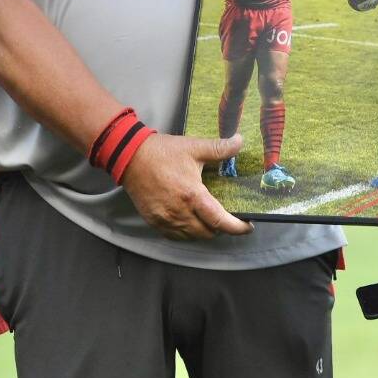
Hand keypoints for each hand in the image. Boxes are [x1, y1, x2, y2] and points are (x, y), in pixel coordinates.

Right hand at [120, 132, 252, 239]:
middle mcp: (180, 213)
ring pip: (192, 237)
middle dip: (221, 228)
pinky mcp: (154, 222)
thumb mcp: (193, 147)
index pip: (220, 221)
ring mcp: (165, 220)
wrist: (129, 156)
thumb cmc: (162, 152)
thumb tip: (240, 141)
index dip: (237, 228)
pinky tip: (190, 221)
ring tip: (209, 218)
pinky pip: (176, 236)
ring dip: (204, 231)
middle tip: (227, 216)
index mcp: (192, 196)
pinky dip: (187, 232)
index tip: (248, 226)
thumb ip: (220, 148)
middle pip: (208, 233)